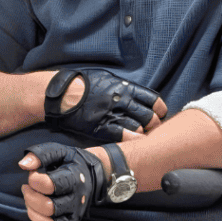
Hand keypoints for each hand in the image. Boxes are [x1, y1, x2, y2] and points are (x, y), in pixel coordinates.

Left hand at [19, 142, 106, 220]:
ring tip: (31, 203)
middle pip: (48, 208)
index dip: (34, 180)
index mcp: (73, 179)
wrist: (89, 175)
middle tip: (27, 189)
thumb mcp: (57, 152)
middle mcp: (76, 200)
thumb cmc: (69, 163)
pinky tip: (37, 217)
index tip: (33, 174)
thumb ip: (39, 155)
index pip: (50, 185)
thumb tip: (23, 165)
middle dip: (30, 198)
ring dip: (34, 215)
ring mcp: (74, 215)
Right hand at [45, 69, 166, 140]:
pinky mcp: (101, 127)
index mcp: (125, 88)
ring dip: (144, 134)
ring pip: (138, 127)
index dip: (159, 109)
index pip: (152, 100)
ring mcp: (112, 115)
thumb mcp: (107, 78)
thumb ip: (122, 87)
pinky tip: (134, 142)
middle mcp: (122, 101)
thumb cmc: (82, 83)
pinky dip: (131, 139)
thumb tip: (133, 92)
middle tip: (152, 129)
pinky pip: (122, 135)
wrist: (62, 93)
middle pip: (149, 116)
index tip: (159, 113)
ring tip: (143, 137)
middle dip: (154, 124)